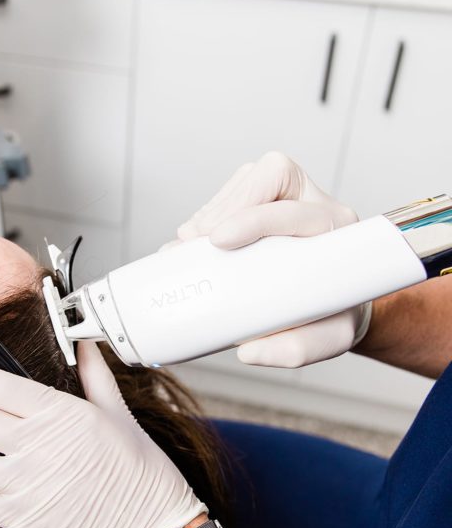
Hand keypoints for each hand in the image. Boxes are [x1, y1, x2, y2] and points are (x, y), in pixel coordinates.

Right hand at [173, 152, 370, 367]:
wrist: (335, 303)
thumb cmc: (335, 316)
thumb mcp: (327, 339)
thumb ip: (296, 350)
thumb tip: (249, 352)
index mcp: (336, 229)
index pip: (294, 207)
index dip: (252, 217)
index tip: (219, 240)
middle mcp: (314, 205)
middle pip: (269, 175)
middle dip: (227, 205)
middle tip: (195, 239)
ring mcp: (287, 198)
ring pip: (247, 179)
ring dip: (214, 208)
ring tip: (191, 243)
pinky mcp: (262, 202)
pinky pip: (233, 192)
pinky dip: (209, 213)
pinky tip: (196, 241)